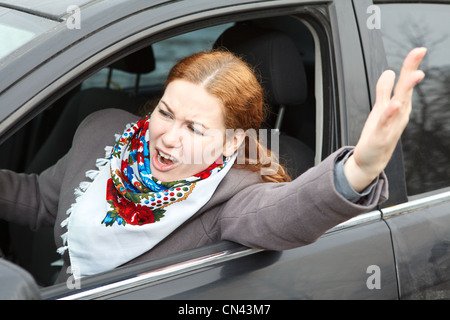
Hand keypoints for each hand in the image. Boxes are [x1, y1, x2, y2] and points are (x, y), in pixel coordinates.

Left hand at [344, 47, 426, 191]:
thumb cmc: (377, 134)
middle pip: (406, 89)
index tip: (419, 49)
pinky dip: (390, 114)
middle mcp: (399, 114)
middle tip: (420, 52)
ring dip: (407, 90)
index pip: (406, 83)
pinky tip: (394, 104)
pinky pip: (386, 123)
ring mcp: (392, 125)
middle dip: (412, 71)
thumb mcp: (380, 108)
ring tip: (414, 75)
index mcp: (399, 106)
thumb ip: (383, 90)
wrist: (371, 160)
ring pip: (400, 105)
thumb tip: (389, 72)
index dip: (411, 66)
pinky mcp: (381, 137)